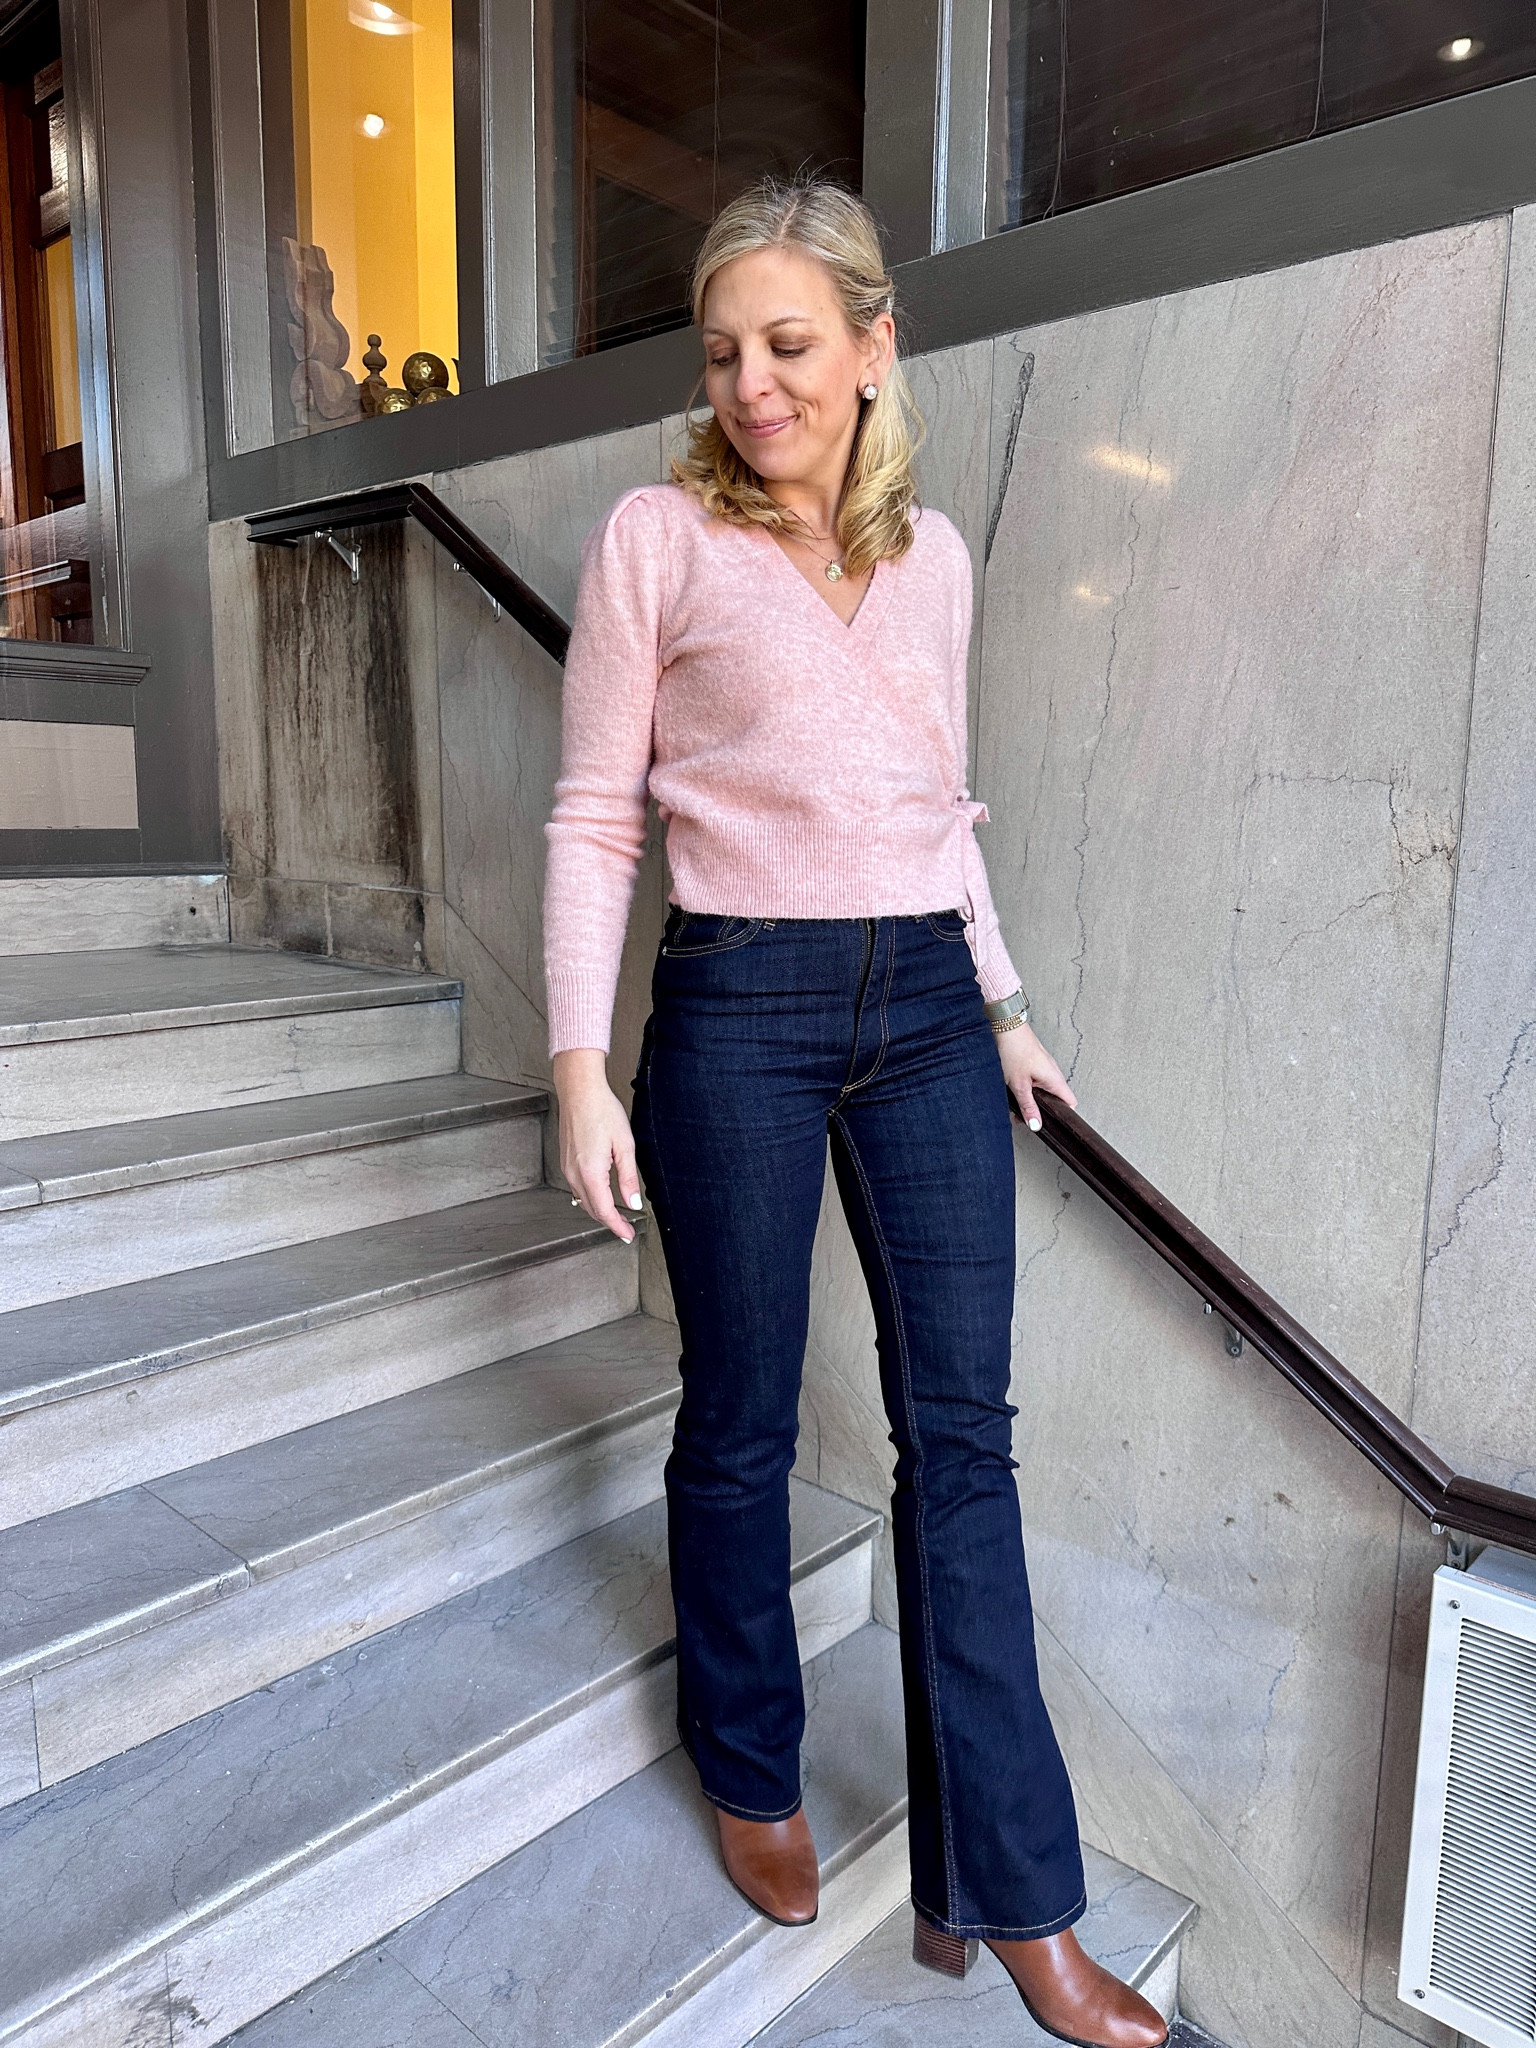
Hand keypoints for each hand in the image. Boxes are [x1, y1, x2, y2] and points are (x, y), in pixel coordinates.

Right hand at [552, 1048, 643, 1241]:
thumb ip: (628, 1178)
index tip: (628, 1235)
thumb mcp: (624, 1145)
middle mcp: (574, 1174)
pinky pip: (576, 1188)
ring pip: (582, 1201)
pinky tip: (601, 1196)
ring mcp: (566, 1168)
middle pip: (592, 1210)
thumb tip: (633, 1203)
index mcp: (590, 1172)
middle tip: (626, 1230)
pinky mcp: (565, 1161)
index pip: (604, 1211)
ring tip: (617, 1217)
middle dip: (609, 1223)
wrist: (579, 1091)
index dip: (617, 1227)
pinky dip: (590, 1198)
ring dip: (599, 1211)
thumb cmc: (602, 1111)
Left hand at [994, 1023, 1075, 1130]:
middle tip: (1025, 1116)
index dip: (1063, 1116)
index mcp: (1055, 1079)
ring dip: (1031, 1098)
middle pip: (1055, 1098)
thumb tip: (1036, 1124)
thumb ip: (1028, 1106)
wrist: (1006, 1027)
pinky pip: (1036, 1080)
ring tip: (1015, 1101)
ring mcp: (1045, 1067)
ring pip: (1043, 1089)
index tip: (1052, 1124)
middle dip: (1041, 1109)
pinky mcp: (1035, 1062)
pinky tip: (1013, 1088)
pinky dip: (1027, 1087)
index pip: (1070, 1103)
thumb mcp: (1019, 1084)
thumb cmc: (1014, 1050)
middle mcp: (1053, 1072)